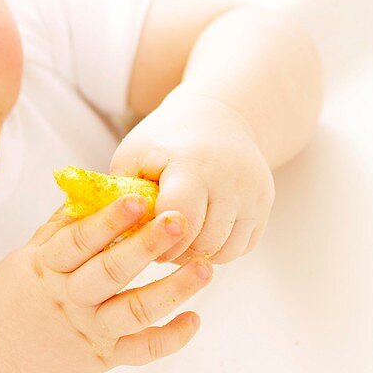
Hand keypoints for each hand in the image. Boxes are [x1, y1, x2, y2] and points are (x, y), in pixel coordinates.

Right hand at [0, 197, 211, 372]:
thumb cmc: (14, 300)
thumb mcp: (25, 258)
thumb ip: (59, 227)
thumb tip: (91, 188)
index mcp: (46, 269)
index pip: (79, 241)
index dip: (108, 220)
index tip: (138, 199)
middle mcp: (69, 300)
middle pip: (110, 272)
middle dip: (146, 246)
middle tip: (179, 222)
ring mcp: (88, 331)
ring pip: (134, 312)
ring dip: (172, 290)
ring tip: (205, 269)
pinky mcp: (104, 358)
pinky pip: (142, 351)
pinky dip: (171, 338)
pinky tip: (195, 317)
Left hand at [110, 93, 274, 264]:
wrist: (218, 117)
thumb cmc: (164, 140)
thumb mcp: (133, 156)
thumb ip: (120, 195)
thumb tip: (107, 237)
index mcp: (193, 165)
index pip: (180, 219)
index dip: (159, 237)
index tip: (144, 234)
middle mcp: (231, 180)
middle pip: (203, 241)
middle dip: (175, 251)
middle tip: (155, 245)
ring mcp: (253, 194)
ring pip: (224, 252)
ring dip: (197, 255)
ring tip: (175, 241)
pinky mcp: (264, 206)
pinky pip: (240, 248)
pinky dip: (217, 250)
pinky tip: (197, 236)